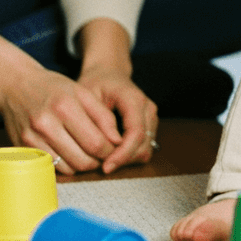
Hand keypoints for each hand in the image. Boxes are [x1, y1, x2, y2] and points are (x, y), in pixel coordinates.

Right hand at [0, 65, 124, 175]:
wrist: (15, 85)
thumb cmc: (54, 88)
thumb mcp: (83, 93)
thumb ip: (103, 116)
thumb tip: (118, 141)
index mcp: (65, 107)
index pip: (96, 142)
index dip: (110, 151)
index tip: (115, 148)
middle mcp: (46, 124)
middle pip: (82, 160)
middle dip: (98, 161)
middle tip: (103, 155)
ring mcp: (31, 139)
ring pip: (68, 168)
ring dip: (82, 165)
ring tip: (88, 153)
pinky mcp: (22, 148)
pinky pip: (51, 168)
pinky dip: (65, 165)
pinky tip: (70, 153)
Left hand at [75, 18, 157, 174]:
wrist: (108, 73)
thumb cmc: (96, 83)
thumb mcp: (89, 97)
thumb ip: (98, 120)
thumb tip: (107, 146)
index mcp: (134, 99)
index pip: (135, 133)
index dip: (122, 154)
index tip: (105, 167)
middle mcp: (148, 109)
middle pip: (143, 145)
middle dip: (123, 160)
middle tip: (100, 167)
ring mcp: (151, 117)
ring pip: (146, 150)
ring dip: (126, 160)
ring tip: (104, 161)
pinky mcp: (149, 125)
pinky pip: (143, 148)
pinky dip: (129, 156)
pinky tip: (111, 155)